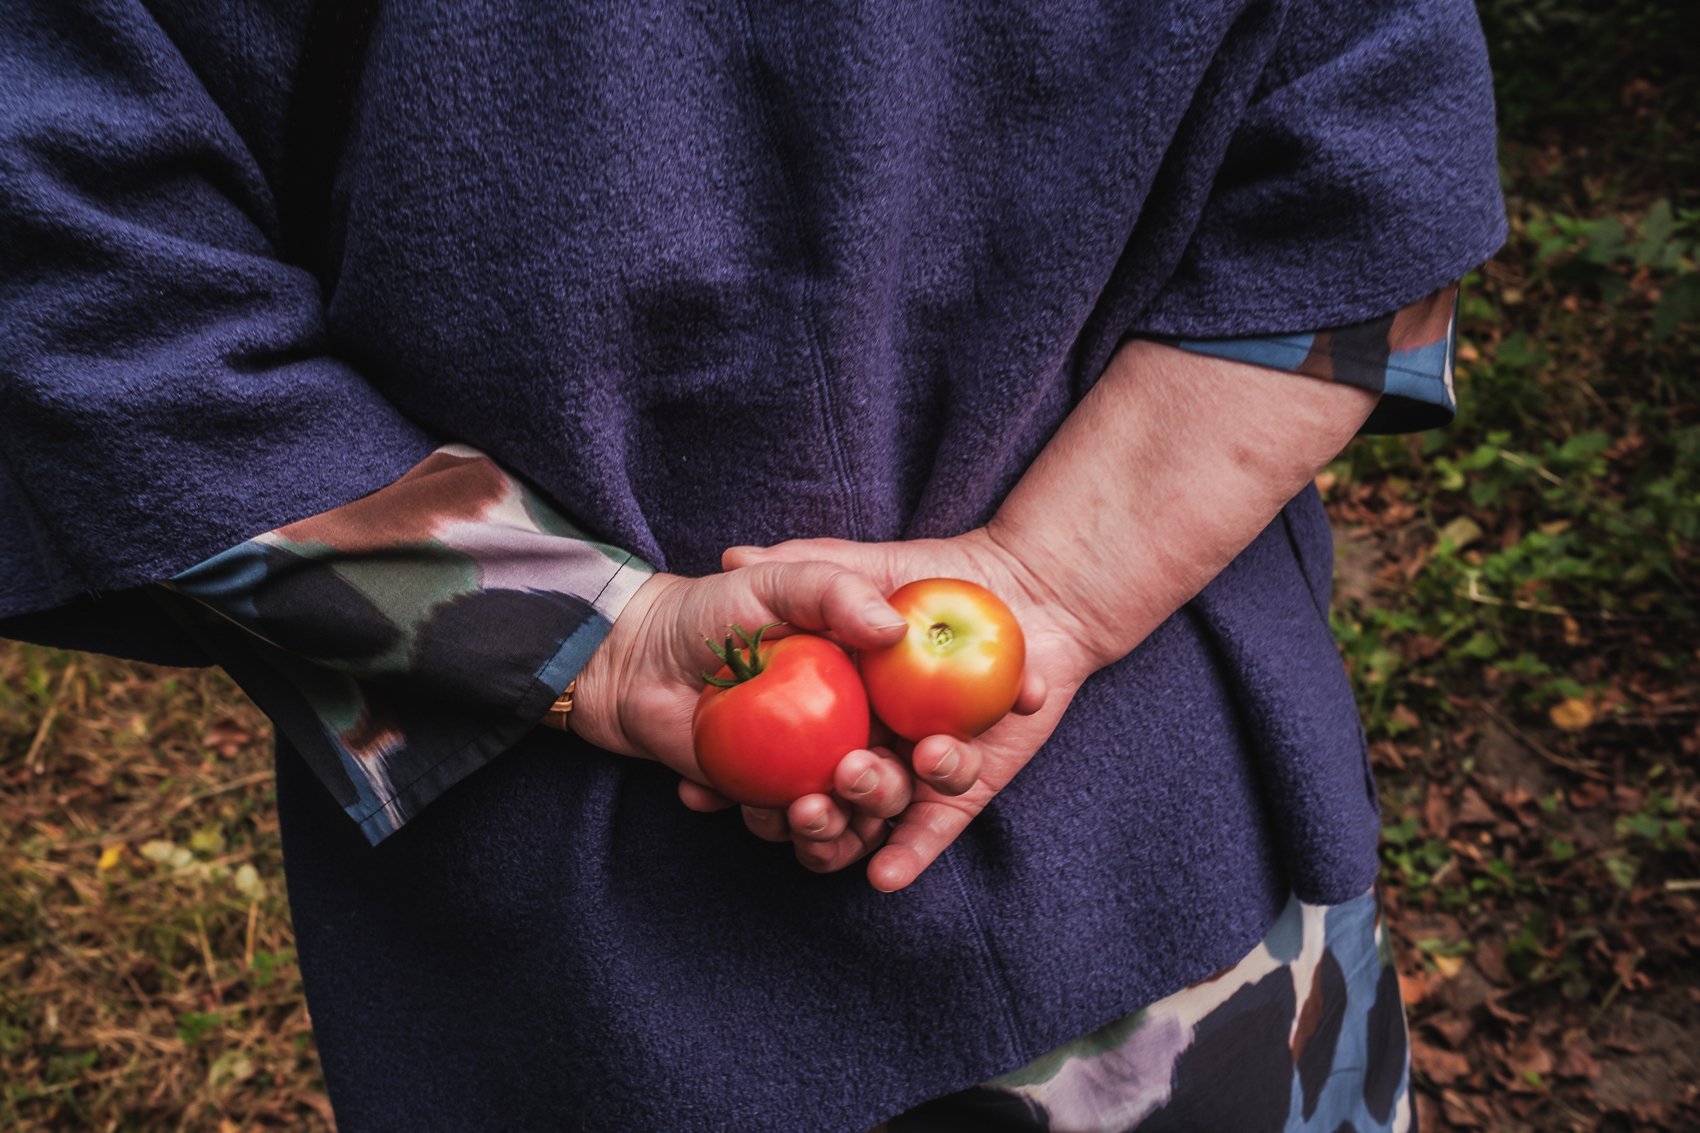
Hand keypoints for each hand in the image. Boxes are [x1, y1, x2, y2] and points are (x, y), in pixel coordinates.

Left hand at [571, 562, 934, 860]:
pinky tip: (757, 812)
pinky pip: (792, 830)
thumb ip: (838, 588)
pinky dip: (781, 831)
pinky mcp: (773, 800)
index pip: (935, 729)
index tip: (932, 753)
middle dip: (883, 791)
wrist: (636, 655)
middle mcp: (859, 732)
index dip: (950, 752)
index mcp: (878, 684)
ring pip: (851, 820)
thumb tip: (895, 628)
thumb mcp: (778, 582)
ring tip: (802, 811)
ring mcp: (816, 771)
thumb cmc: (713, 612)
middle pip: (898, 784)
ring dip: (836, 828)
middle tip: (848, 777)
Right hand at [722, 528, 1099, 892]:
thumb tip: (733, 557)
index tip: (700, 791)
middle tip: (800, 797)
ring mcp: (910, 770)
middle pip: (819, 796)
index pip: (771, 758)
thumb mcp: (863, 565)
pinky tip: (885, 875)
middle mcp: (864, 745)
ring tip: (845, 792)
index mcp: (832, 706)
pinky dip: (908, 856)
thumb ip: (805, 569)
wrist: (1033, 589)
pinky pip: (930, 830)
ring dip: (848, 821)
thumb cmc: (938, 572)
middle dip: (803, 809)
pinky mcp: (963, 788)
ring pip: (868, 815)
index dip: (730, 783)